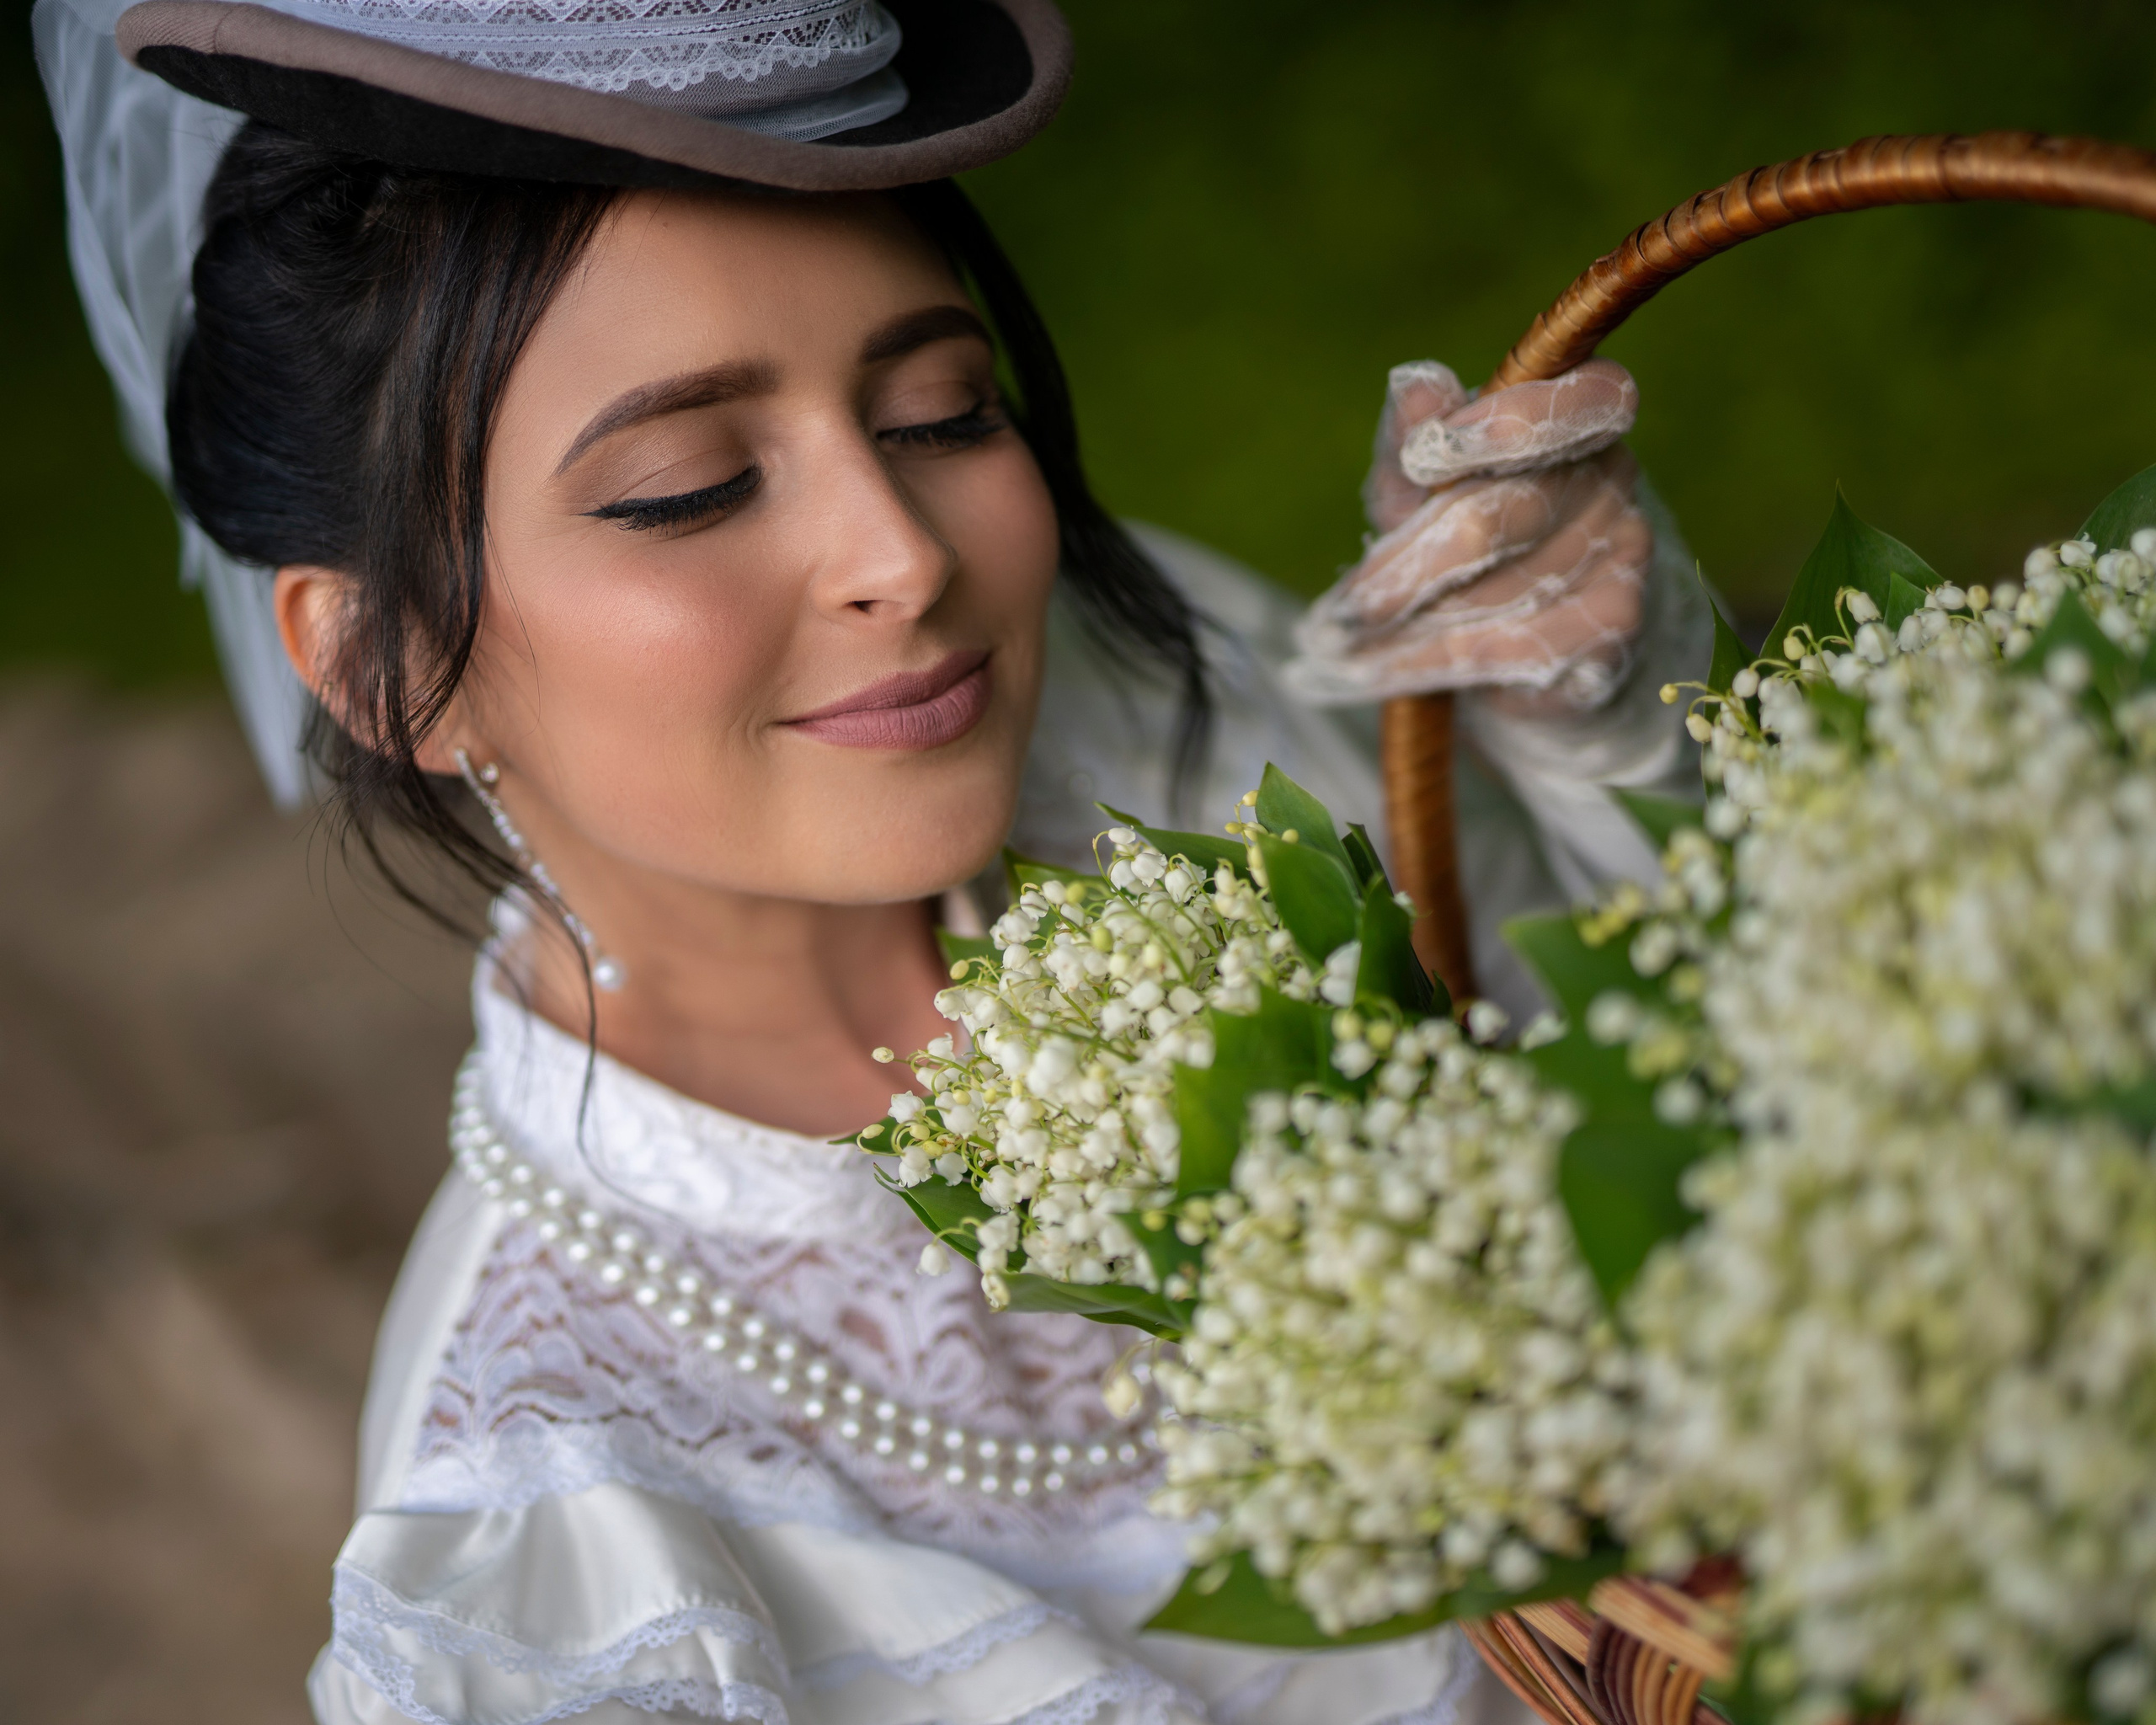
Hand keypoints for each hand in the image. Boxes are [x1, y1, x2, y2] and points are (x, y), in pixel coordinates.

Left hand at [1287, 358, 1651, 711]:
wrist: (1524, 640)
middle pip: (1505, 515)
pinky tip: (1384, 670)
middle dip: (1409, 568)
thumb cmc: (1462, 534)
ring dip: (1409, 628)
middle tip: (1340, 612)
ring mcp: (1623, 551)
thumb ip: (1412, 434)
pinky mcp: (1615, 623)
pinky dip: (1433, 662)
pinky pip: (1511, 646)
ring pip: (1498, 593)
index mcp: (1580, 416)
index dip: (1514, 423)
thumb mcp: (1419, 481)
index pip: (1591, 397)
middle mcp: (1613, 475)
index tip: (1427, 457)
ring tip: (1343, 647)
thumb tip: (1413, 383)